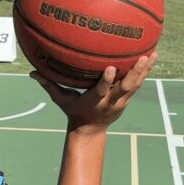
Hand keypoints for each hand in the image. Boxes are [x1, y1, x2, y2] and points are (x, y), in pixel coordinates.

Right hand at [30, 53, 157, 135]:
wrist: (90, 130)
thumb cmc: (73, 111)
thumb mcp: (61, 100)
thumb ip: (49, 85)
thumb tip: (31, 73)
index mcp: (94, 101)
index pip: (102, 91)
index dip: (107, 81)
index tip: (111, 68)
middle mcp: (110, 102)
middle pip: (125, 88)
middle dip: (134, 74)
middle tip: (141, 58)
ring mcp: (121, 101)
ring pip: (135, 85)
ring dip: (144, 70)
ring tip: (152, 54)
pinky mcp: (127, 99)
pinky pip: (138, 84)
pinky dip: (146, 71)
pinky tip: (152, 56)